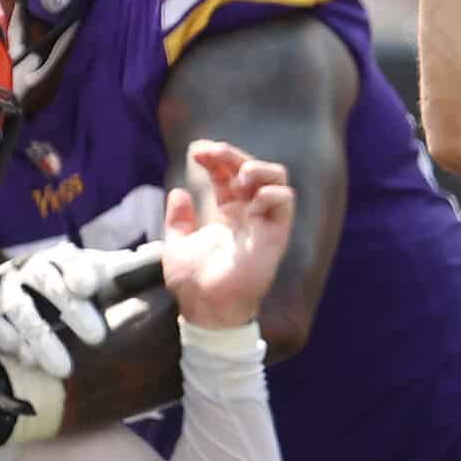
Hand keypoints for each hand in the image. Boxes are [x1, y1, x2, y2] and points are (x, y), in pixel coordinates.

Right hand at [0, 241, 154, 377]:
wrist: (20, 289)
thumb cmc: (73, 283)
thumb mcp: (102, 273)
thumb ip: (130, 268)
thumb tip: (164, 254)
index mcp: (62, 258)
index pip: (69, 259)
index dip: (78, 271)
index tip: (89, 287)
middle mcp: (32, 271)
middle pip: (47, 285)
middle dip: (71, 311)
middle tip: (97, 338)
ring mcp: (8, 294)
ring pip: (21, 312)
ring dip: (42, 340)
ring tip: (63, 368)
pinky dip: (14, 347)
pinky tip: (31, 363)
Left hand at [163, 140, 295, 330]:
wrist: (205, 309)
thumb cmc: (193, 283)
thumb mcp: (176, 244)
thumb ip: (179, 219)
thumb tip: (178, 192)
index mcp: (227, 214)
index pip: (228, 175)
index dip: (216, 158)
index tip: (197, 151)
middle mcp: (248, 214)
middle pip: (254, 170)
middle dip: (234, 155)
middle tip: (212, 153)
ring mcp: (263, 223)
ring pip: (278, 180)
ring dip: (259, 168)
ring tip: (238, 175)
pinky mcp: (274, 235)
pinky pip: (284, 203)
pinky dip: (269, 192)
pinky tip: (248, 198)